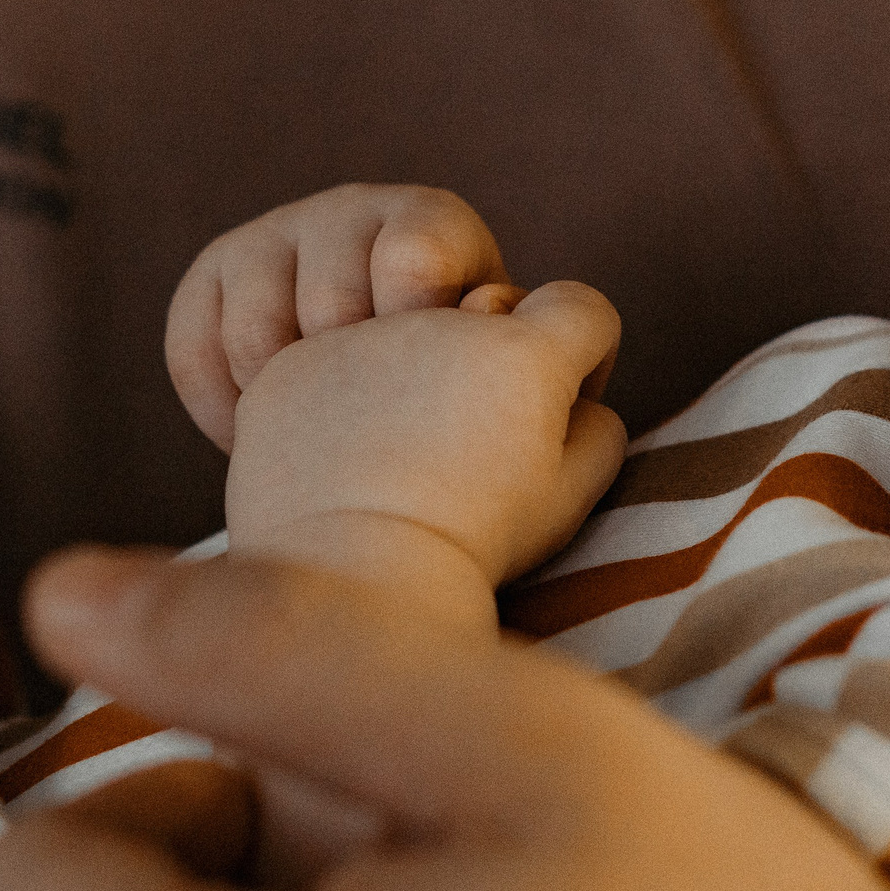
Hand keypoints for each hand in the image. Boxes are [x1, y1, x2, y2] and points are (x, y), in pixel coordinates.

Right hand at [166, 185, 515, 452]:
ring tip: (323, 435)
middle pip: (332, 307)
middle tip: (377, 422)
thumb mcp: (511, 362)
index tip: (429, 382)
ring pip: (261, 336)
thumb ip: (532, 351)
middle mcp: (351, 209)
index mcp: (434, 222)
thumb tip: (543, 337)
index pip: (414, 259)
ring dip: (291, 404)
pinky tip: (260, 435)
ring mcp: (275, 234)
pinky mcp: (212, 272)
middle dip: (355, 385)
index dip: (417, 332)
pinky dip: (225, 410)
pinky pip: (195, 348)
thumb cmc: (463, 388)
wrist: (384, 392)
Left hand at [223, 281, 624, 592]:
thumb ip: (595, 430)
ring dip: (414, 383)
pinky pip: (335, 368)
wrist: (347, 583)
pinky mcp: (293, 367)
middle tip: (470, 448)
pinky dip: (345, 406)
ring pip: (405, 340)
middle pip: (486, 319)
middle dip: (491, 368)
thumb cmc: (469, 547)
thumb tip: (580, 400)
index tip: (559, 407)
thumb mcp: (566, 500)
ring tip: (399, 468)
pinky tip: (344, 470)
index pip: (580, 308)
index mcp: (520, 351)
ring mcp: (357, 338)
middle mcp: (438, 321)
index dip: (584, 357)